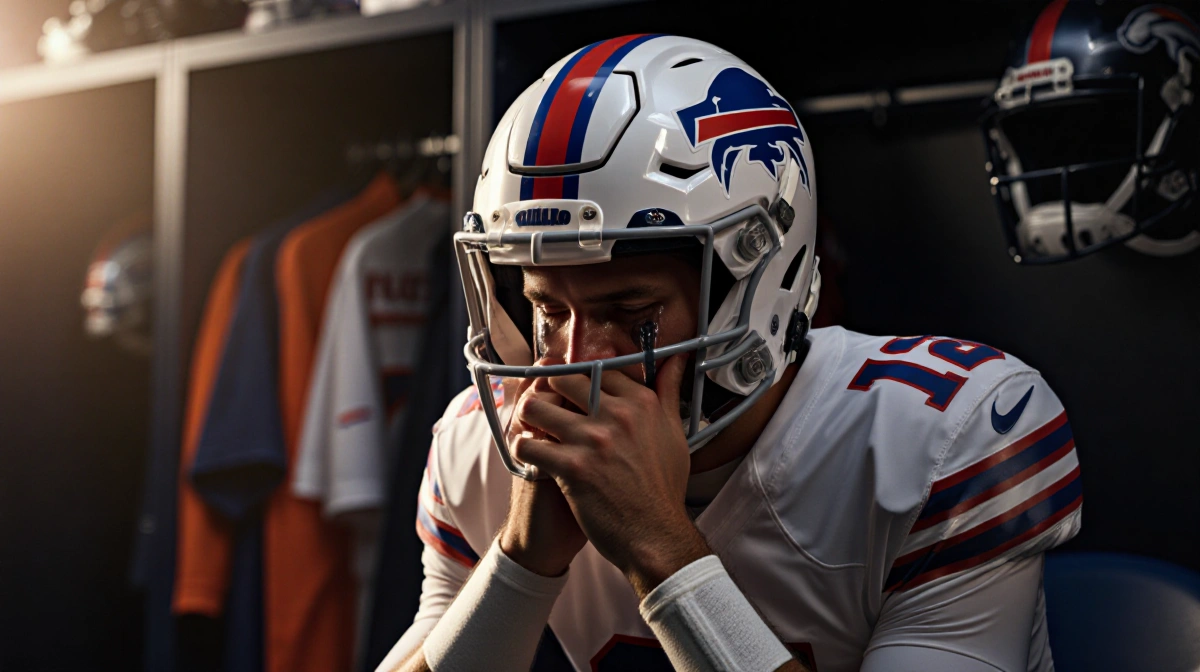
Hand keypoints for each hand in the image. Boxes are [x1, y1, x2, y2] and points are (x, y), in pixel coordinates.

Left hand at [511, 354, 709, 597]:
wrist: (655, 534)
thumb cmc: (664, 486)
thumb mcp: (675, 431)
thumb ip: (669, 391)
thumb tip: (677, 358)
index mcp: (641, 402)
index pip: (596, 368)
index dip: (576, 377)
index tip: (568, 389)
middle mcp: (617, 414)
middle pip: (561, 380)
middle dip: (546, 390)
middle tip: (543, 406)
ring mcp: (593, 440)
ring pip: (536, 407)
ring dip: (528, 417)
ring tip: (530, 428)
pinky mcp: (572, 467)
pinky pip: (528, 445)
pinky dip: (521, 449)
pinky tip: (529, 455)